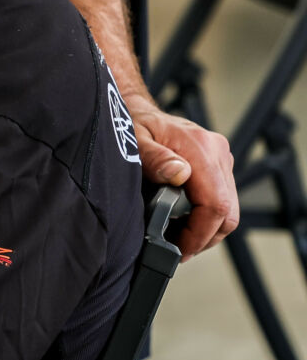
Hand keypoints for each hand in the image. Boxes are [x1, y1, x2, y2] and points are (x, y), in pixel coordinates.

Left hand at [131, 100, 237, 259]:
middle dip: (204, 237)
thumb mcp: (134, 140)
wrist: (136, 110)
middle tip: (178, 250)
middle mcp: (216, 152)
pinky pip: (221, 198)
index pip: (216, 204)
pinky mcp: (218, 164)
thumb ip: (154, 158)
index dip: (200, 233)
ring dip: (206, 229)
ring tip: (179, 239)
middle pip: (228, 212)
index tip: (181, 249)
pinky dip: (206, 216)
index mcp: (200, 148)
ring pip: (228, 209)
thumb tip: (179, 174)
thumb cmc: (131, 123)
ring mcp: (220, 158)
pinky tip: (185, 222)